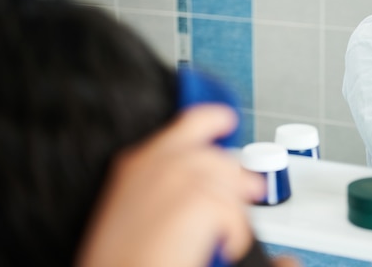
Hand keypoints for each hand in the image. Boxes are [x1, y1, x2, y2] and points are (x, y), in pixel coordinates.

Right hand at [76, 105, 266, 266]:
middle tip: (248, 192)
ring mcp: (177, 177)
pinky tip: (225, 246)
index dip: (214, 118)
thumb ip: (164, 187)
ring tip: (227, 233)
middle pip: (218, 156)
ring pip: (230, 182)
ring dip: (235, 210)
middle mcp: (157, 162)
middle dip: (235, 178)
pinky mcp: (196, 200)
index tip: (227, 120)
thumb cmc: (123, 256)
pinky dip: (236, 233)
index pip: (188, 122)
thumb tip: (200, 188)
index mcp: (138, 161)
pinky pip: (234, 211)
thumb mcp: (133, 210)